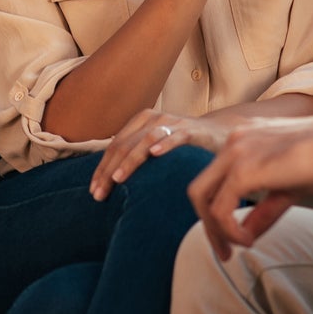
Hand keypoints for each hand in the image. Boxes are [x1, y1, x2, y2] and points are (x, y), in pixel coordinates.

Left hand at [88, 110, 228, 200]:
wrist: (219, 134)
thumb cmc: (183, 147)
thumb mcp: (156, 148)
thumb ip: (136, 157)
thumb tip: (108, 181)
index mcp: (141, 122)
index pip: (115, 146)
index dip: (102, 169)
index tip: (94, 192)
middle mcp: (154, 119)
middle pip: (125, 145)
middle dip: (109, 171)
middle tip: (99, 194)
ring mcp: (173, 123)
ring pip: (145, 141)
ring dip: (130, 161)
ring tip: (118, 179)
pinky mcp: (192, 131)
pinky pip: (176, 137)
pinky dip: (165, 144)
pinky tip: (155, 155)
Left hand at [187, 117, 312, 259]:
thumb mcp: (287, 188)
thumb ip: (262, 211)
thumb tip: (246, 236)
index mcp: (241, 141)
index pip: (213, 181)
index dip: (215, 214)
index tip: (230, 241)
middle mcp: (232, 143)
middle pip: (199, 190)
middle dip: (208, 225)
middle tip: (224, 253)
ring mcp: (235, 153)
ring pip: (203, 199)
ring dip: (216, 231)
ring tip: (238, 248)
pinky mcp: (243, 169)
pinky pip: (220, 209)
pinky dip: (229, 230)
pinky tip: (248, 241)